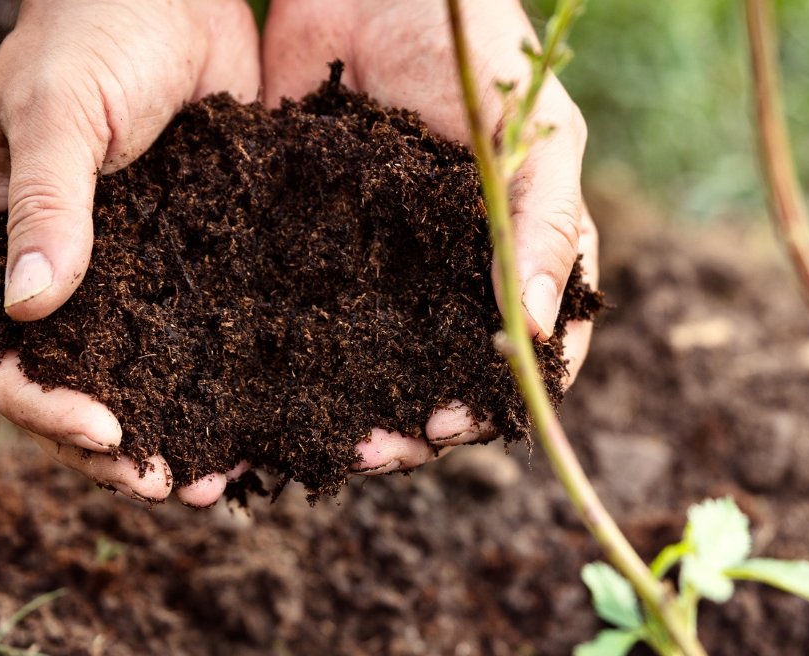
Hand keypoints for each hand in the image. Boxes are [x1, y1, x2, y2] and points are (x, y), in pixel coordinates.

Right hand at [0, 0, 259, 504]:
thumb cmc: (96, 31)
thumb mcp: (59, 113)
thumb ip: (47, 205)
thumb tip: (32, 310)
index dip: (34, 402)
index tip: (101, 432)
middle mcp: (39, 272)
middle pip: (54, 384)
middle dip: (104, 446)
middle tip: (165, 485)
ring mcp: (110, 277)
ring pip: (123, 377)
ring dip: (163, 432)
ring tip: (213, 483)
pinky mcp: (177, 269)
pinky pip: (186, 343)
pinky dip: (211, 390)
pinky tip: (253, 428)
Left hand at [262, 0, 597, 472]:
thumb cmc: (482, 49)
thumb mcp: (538, 137)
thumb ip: (550, 227)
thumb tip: (542, 333)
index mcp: (520, 257)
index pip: (527, 356)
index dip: (496, 402)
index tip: (453, 425)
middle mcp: (452, 276)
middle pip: (442, 378)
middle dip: (414, 427)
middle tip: (372, 452)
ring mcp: (382, 264)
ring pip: (372, 360)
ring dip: (352, 410)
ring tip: (318, 443)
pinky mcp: (312, 242)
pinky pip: (303, 312)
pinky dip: (287, 359)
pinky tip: (258, 392)